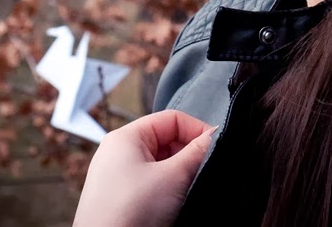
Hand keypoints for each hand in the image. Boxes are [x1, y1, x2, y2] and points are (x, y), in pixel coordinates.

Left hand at [73, 109, 215, 226]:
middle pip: (164, 139)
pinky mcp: (117, 198)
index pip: (171, 119)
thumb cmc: (131, 212)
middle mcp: (117, 151)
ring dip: (177, 171)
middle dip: (187, 153)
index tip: (216, 145)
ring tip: (188, 187)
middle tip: (203, 169)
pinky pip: (148, 182)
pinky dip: (165, 186)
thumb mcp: (172, 177)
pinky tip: (173, 202)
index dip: (196, 129)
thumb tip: (212, 136)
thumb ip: (196, 153)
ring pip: (157, 163)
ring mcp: (115, 176)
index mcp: (125, 137)